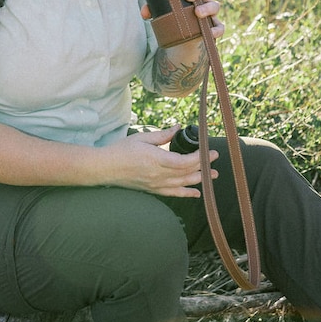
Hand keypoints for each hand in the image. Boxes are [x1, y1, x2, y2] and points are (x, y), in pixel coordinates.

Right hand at [99, 128, 218, 197]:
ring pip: (183, 183)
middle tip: (215, 160)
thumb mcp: (142, 138)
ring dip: (200, 180)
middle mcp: (158, 174)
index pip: (185, 161)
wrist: (105, 168)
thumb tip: (178, 128)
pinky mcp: (153, 190)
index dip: (200, 158)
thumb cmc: (121, 151)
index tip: (210, 151)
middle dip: (204, 166)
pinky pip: (173, 193)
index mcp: (156, 159)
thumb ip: (162, 135)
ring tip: (213, 176)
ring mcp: (156, 184)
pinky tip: (196, 193)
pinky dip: (186, 194)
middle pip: (187, 172)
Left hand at [140, 0, 224, 38]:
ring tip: (197, 13)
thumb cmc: (173, 13)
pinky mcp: (213, 25)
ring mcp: (209, 10)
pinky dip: (216, 30)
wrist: (183, 34)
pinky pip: (219, 26)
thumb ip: (153, 8)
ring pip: (214, 5)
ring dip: (207, 8)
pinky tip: (210, 33)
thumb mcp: (162, 8)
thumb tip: (145, 12)